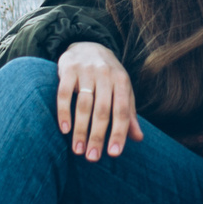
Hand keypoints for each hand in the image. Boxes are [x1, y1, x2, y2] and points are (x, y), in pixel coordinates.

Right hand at [56, 42, 142, 160]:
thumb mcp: (123, 90)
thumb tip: (138, 138)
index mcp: (122, 81)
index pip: (122, 111)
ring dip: (80, 129)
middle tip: (92, 158)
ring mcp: (86, 71)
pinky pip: (64, 93)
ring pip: (83, 104)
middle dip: (97, 136)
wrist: (88, 45)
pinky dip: (64, 112)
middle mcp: (105, 75)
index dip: (119, 133)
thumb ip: (129, 113)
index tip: (114, 154)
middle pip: (102, 110)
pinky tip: (64, 129)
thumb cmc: (108, 76)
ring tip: (78, 150)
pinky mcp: (68, 69)